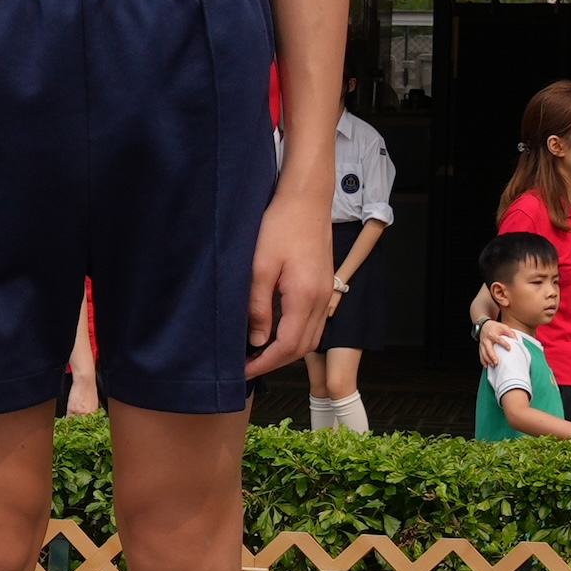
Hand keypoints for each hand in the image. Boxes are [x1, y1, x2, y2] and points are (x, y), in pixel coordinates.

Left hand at [242, 183, 330, 376]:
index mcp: (305, 297)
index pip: (287, 346)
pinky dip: (296, 336)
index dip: (264, 363)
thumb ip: (258, 307)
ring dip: (286, 351)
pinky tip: (277, 333)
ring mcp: (327, 293)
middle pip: (302, 348)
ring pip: (311, 338)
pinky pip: (314, 323)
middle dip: (275, 362)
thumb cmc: (280, 226)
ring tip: (259, 354)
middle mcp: (322, 299)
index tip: (243, 370)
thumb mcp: (259, 267)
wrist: (306, 200)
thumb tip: (258, 340)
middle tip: (248, 366)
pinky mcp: (325, 286)